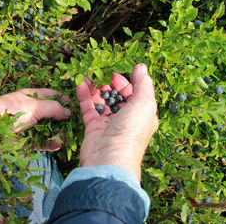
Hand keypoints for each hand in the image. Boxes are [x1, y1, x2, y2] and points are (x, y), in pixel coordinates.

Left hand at [0, 88, 70, 150]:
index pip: (53, 95)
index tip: (77, 106)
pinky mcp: (25, 140)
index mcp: (32, 96)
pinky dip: (50, 143)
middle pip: (52, 113)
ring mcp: (28, 125)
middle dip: (64, 119)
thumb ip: (53, 108)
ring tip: (69, 136)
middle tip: (77, 124)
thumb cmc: (9, 112)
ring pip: (48, 128)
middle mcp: (31, 110)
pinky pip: (41, 142)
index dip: (65, 99)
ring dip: (58, 132)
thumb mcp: (34, 106)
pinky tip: (58, 144)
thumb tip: (69, 111)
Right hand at [76, 64, 157, 179]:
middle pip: (116, 95)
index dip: (124, 81)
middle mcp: (125, 118)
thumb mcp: (144, 103)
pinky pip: (88, 107)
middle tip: (98, 71)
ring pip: (101, 100)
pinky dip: (84, 96)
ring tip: (87, 74)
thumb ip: (143, 83)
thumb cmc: (131, 132)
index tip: (114, 72)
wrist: (109, 159)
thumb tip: (140, 67)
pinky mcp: (92, 127)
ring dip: (94, 86)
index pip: (133, 92)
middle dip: (107, 82)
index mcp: (141, 114)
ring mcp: (108, 122)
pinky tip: (80, 84)